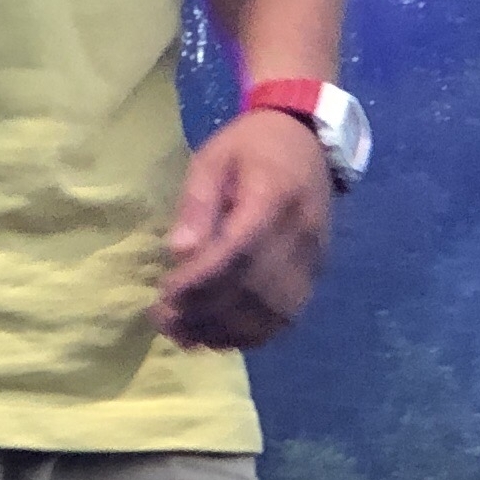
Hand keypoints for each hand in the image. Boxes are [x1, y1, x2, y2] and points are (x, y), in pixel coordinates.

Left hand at [156, 108, 331, 350]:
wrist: (310, 143)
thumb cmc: (253, 146)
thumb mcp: (214, 157)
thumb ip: (197, 202)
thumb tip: (178, 251)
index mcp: (275, 195)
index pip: (240, 250)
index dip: (202, 279)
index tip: (166, 293)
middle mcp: (301, 233)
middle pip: (255, 287)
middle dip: (206, 311)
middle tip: (164, 320)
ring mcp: (313, 257)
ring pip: (272, 311)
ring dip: (225, 330)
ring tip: (183, 335)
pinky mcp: (315, 274)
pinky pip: (286, 316)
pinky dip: (251, 334)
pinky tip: (217, 336)